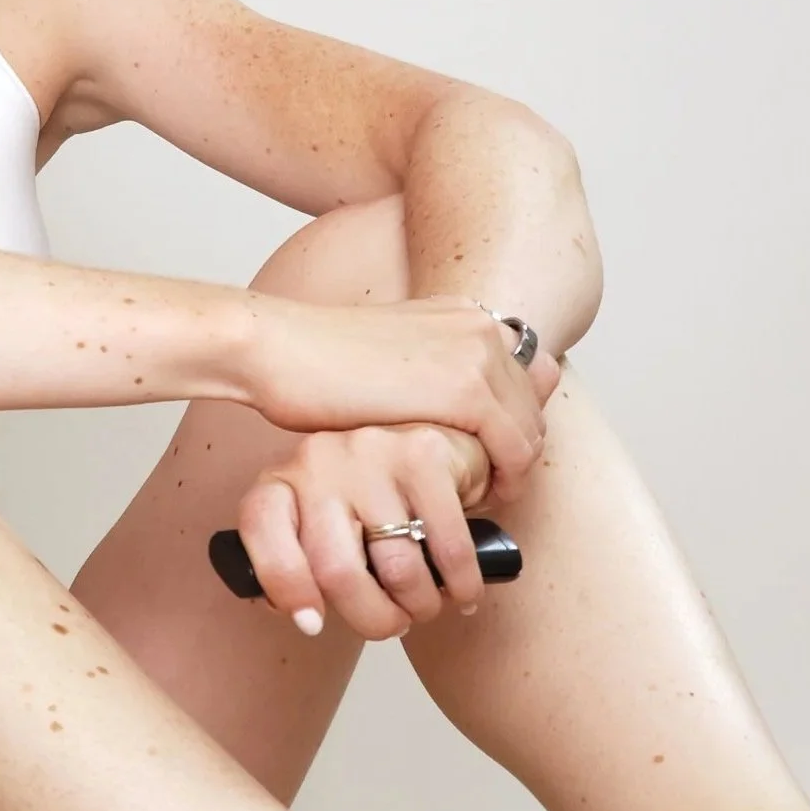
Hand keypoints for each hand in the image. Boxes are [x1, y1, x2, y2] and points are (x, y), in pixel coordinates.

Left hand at [234, 423, 495, 639]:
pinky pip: (446, 548)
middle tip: (392, 624)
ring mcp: (369, 451)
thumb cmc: (370, 507)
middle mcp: (317, 459)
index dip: (285, 586)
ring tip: (424, 604)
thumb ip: (302, 568)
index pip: (261, 529)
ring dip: (419, 606)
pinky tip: (462, 591)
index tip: (312, 624)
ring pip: (396, 568)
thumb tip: (304, 618)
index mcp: (282, 481)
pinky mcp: (422, 455)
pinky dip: (460, 585)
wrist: (434, 452)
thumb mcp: (322, 529)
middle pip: (336, 570)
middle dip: (373, 618)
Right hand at [247, 293, 557, 500]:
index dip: (508, 424)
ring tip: (480, 498)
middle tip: (486, 487)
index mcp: (460, 312)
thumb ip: (428, 373)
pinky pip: (514, 448)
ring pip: (529, 429)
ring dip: (511, 469)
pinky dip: (503, 479)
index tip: (485, 458)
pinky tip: (476, 498)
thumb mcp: (387, 359)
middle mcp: (477, 326)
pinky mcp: (464, 390)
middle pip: (531, 404)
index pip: (519, 378)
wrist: (278, 349)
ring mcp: (475, 354)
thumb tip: (459, 404)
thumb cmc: (314, 362)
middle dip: (515, 450)